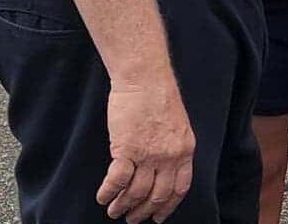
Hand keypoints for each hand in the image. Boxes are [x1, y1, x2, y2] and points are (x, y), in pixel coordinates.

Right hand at [97, 75, 195, 223]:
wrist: (145, 78)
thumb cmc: (158, 95)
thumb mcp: (178, 125)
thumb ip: (173, 148)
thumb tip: (163, 168)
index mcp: (185, 150)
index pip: (179, 188)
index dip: (168, 206)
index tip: (159, 217)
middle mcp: (169, 156)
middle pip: (157, 195)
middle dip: (144, 211)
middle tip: (132, 219)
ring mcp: (149, 154)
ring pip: (136, 192)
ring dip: (123, 205)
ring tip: (115, 211)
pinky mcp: (127, 149)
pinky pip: (117, 180)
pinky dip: (109, 192)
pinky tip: (103, 197)